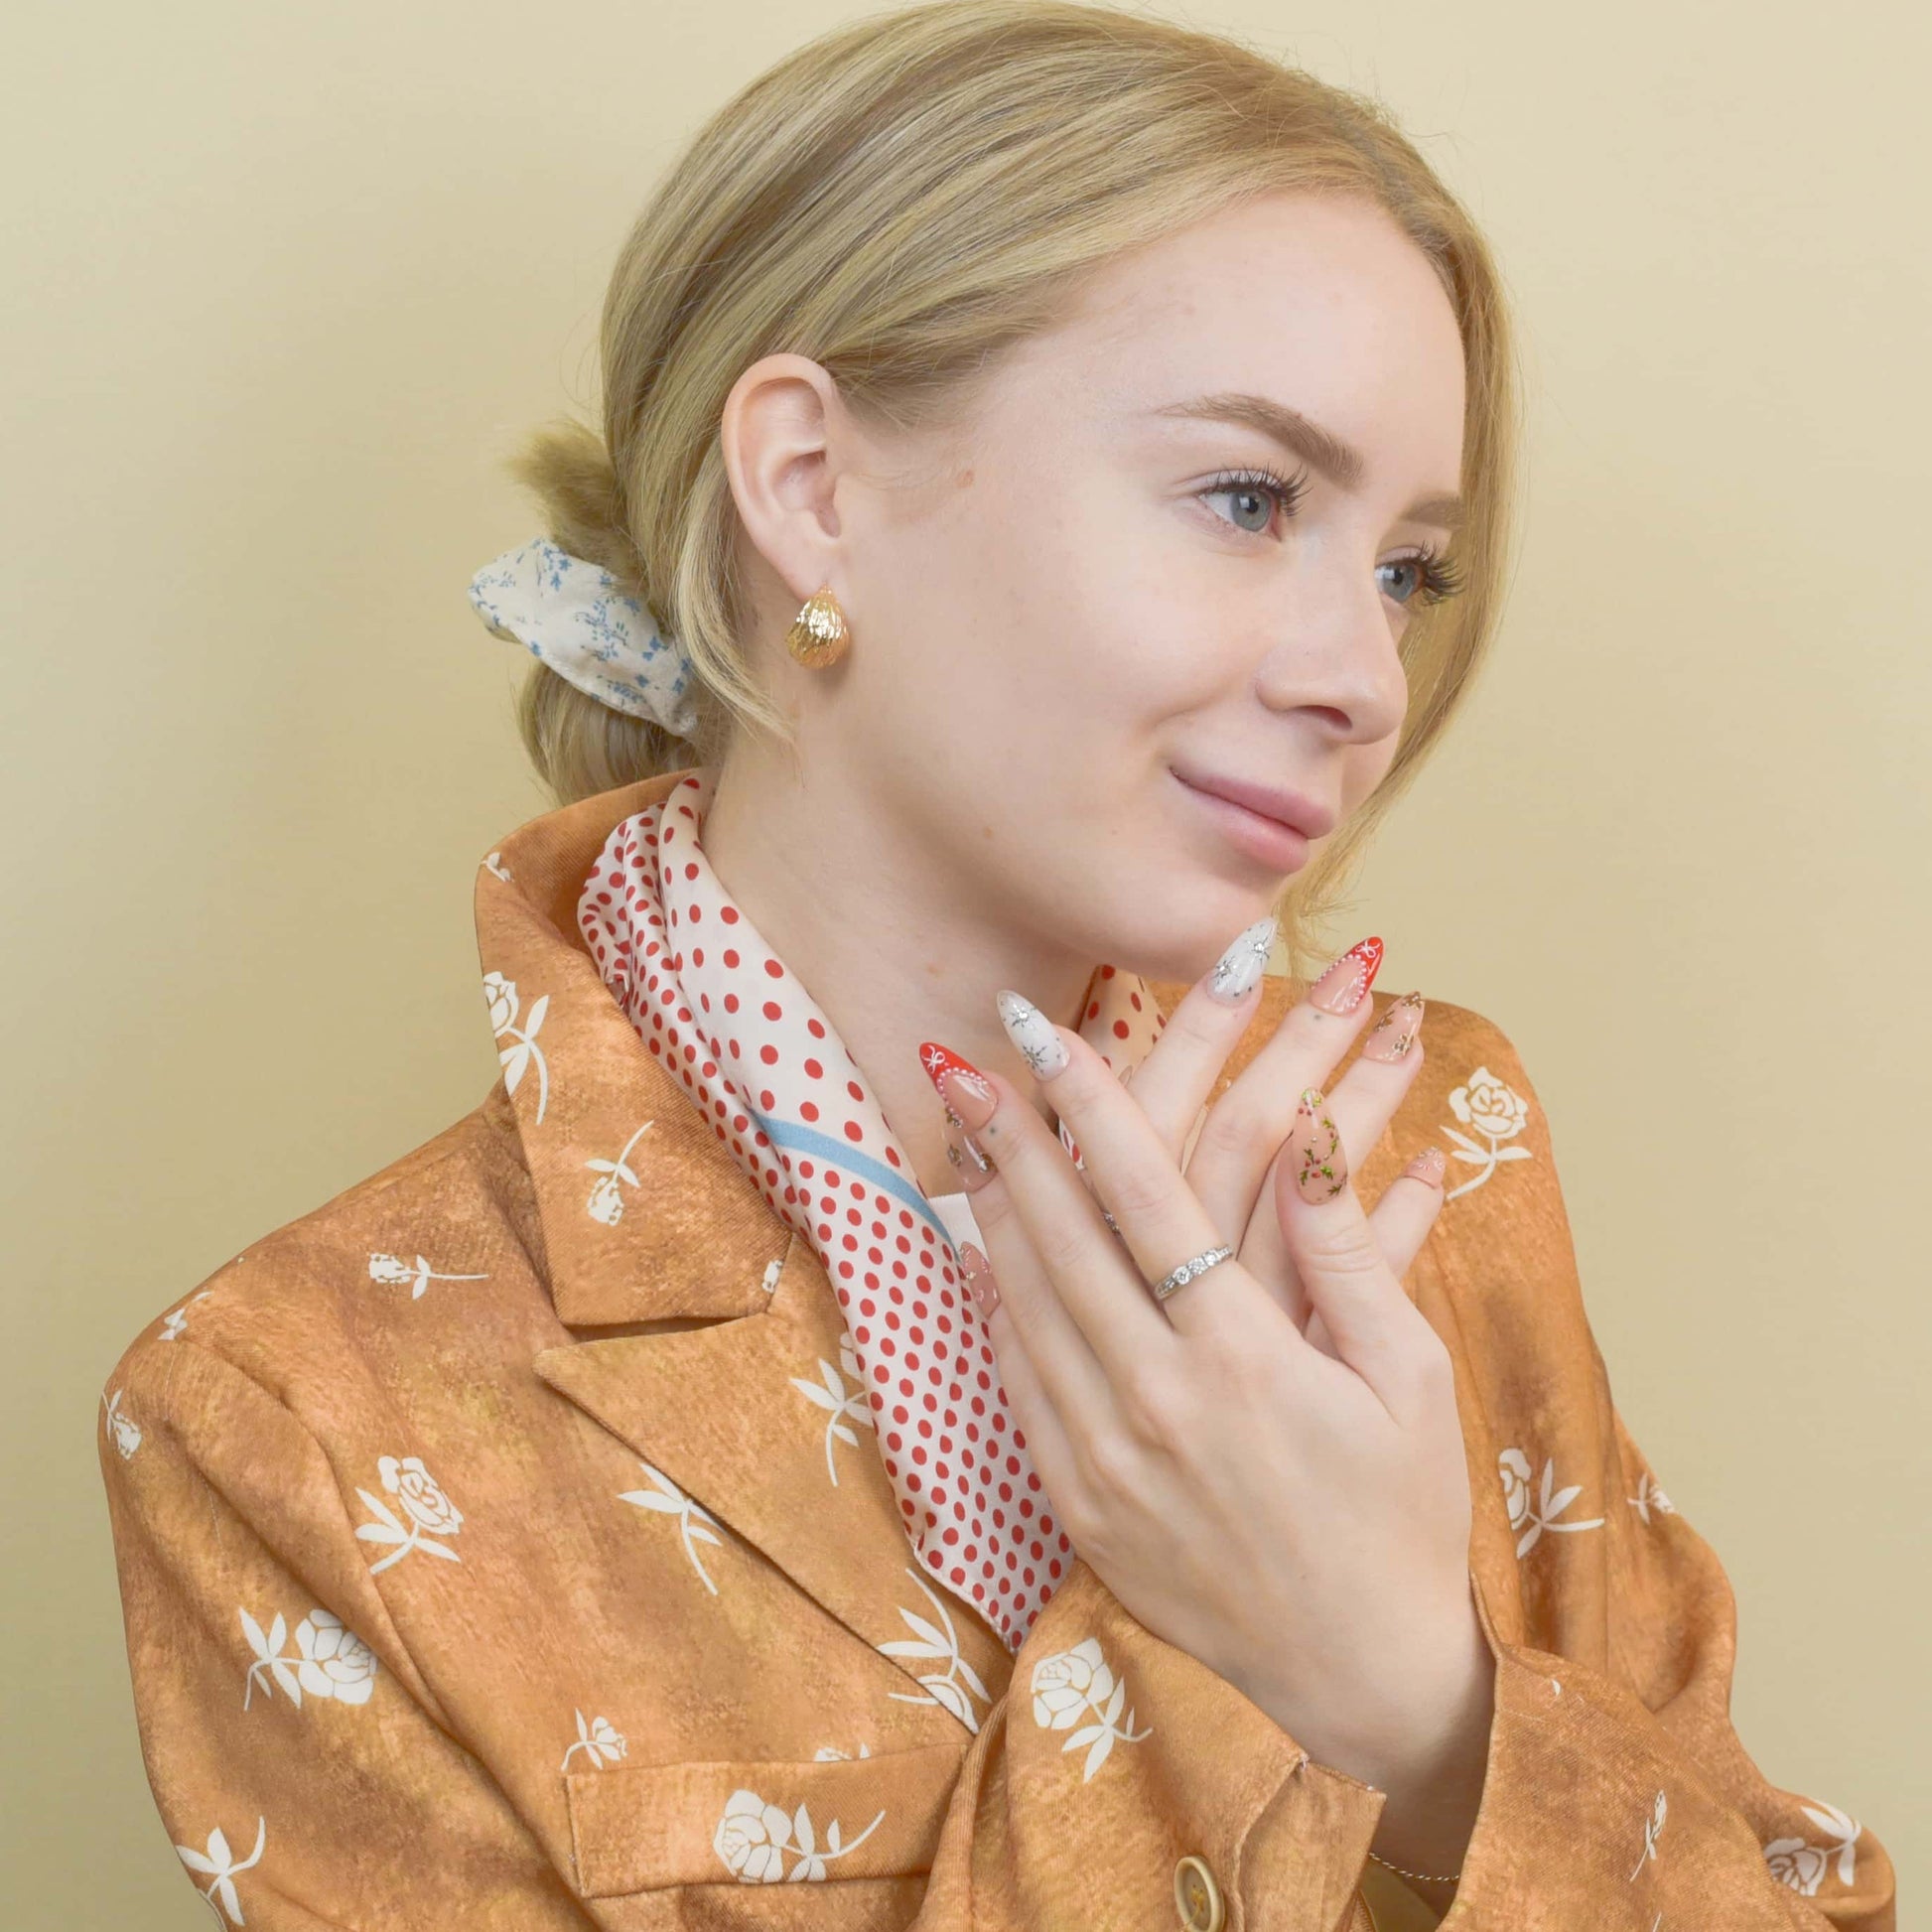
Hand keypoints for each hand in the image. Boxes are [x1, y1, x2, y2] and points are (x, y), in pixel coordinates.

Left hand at [919, 932, 1491, 1878]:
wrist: (1359, 1669)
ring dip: (990, 1208)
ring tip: (962, 1130)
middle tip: (961, 1058)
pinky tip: (977, 1249)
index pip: (1146, 1200)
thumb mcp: (1411, 1377)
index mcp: (1244, 1359)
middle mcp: (1155, 1401)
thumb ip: (1349, 1250)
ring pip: (1024, 1304)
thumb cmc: (1402, 1512)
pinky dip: (992, 1307)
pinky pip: (1019, 1383)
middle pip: (1060, 1239)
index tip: (1044, 1032)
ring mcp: (1103, 1458)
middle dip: (1008, 1137)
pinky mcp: (1079, 1504)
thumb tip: (1308, 1129)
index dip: (1091, 1105)